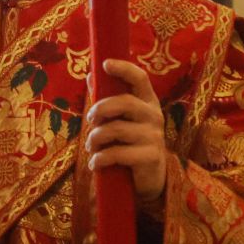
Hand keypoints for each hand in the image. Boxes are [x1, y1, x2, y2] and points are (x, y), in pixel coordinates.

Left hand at [84, 59, 167, 204]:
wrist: (149, 179)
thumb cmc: (130, 143)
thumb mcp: (120, 120)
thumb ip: (106, 99)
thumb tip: (89, 75)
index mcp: (147, 102)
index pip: (140, 78)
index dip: (124, 69)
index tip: (105, 64)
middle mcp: (154, 116)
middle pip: (125, 102)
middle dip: (100, 109)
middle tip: (90, 120)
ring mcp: (154, 136)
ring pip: (116, 129)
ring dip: (95, 138)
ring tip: (91, 147)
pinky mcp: (150, 157)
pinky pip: (118, 153)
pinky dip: (100, 159)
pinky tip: (95, 163)